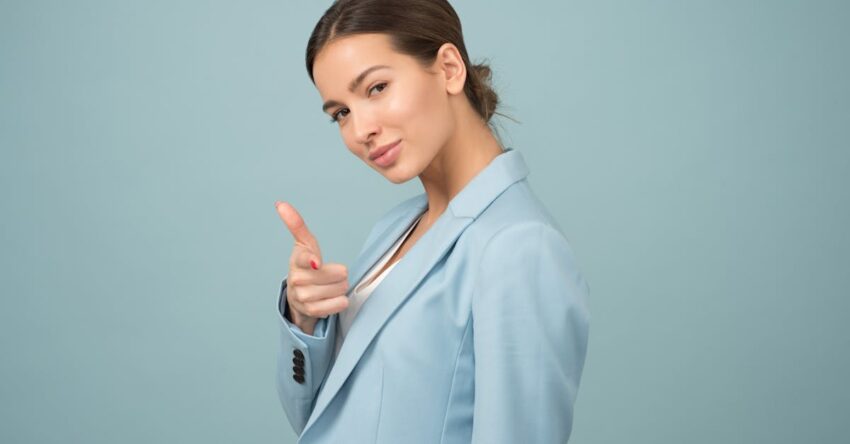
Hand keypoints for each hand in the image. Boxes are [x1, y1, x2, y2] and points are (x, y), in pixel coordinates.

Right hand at [275, 201, 349, 334]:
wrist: (298, 296)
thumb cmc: (305, 266)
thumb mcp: (304, 244)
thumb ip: (296, 224)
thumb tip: (281, 204)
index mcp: (296, 261)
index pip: (304, 259)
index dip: (312, 260)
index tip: (316, 262)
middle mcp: (297, 280)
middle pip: (336, 274)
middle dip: (339, 274)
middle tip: (331, 275)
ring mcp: (303, 297)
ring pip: (339, 289)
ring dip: (341, 287)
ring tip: (331, 286)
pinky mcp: (311, 311)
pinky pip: (338, 304)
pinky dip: (341, 301)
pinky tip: (334, 298)